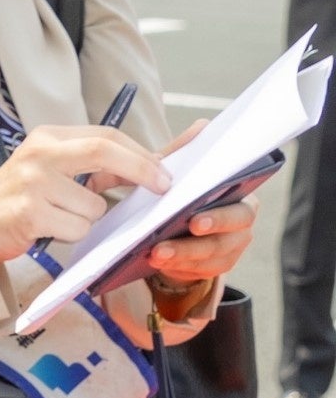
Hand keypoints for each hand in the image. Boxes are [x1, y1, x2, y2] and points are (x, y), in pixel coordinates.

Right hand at [0, 124, 166, 265]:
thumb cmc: (22, 197)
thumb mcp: (56, 170)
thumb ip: (100, 165)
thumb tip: (156, 160)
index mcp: (47, 137)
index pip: (105, 135)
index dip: (141, 153)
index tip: (164, 171)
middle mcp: (38, 154)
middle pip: (104, 151)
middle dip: (141, 169)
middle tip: (163, 186)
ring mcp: (31, 182)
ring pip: (94, 205)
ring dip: (88, 219)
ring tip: (60, 218)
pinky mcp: (28, 213)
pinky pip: (77, 228)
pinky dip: (71, 234)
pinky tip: (48, 229)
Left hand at [132, 118, 252, 293]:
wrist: (180, 222)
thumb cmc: (182, 192)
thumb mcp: (180, 171)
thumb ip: (187, 152)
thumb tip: (203, 127)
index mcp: (239, 194)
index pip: (241, 205)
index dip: (220, 215)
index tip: (194, 219)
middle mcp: (242, 221)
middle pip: (230, 234)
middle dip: (200, 239)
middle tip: (169, 241)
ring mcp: (232, 246)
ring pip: (213, 254)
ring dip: (182, 255)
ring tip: (154, 254)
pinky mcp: (216, 265)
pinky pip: (201, 270)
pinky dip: (179, 267)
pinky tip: (156, 263)